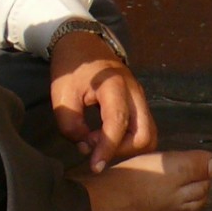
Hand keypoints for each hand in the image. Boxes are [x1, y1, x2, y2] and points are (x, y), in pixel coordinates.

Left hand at [49, 28, 158, 171]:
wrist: (84, 44)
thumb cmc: (72, 68)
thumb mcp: (61, 95)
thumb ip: (71, 125)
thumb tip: (86, 147)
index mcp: (115, 86)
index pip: (118, 124)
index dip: (107, 149)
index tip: (94, 166)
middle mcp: (135, 93)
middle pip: (145, 135)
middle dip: (123, 151)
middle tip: (97, 150)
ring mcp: (140, 98)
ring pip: (149, 134)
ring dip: (128, 148)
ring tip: (101, 143)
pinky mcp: (139, 104)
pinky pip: (144, 129)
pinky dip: (129, 141)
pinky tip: (107, 137)